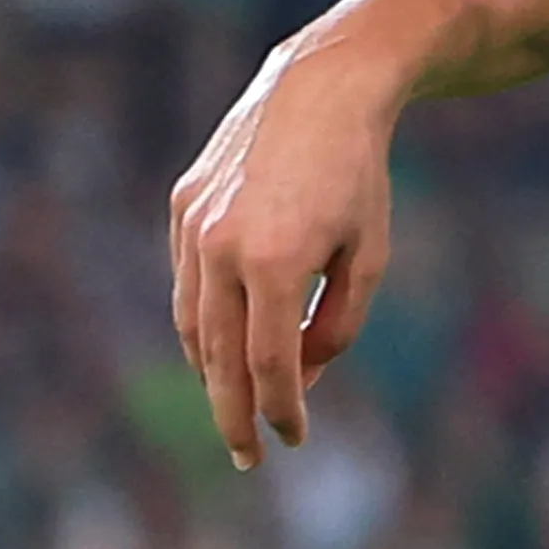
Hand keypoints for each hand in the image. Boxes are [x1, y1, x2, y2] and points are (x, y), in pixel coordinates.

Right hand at [165, 41, 400, 464]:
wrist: (319, 92)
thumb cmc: (359, 179)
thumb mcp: (367, 258)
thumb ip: (337, 326)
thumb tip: (303, 379)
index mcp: (276, 262)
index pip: (268, 364)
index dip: (281, 410)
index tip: (293, 441)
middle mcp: (222, 245)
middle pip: (219, 356)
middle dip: (233, 413)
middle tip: (247, 456)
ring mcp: (194, 224)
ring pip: (193, 323)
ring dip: (210, 373)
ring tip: (233, 410)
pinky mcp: (181, 205)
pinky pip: (186, 283)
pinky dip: (201, 323)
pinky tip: (220, 349)